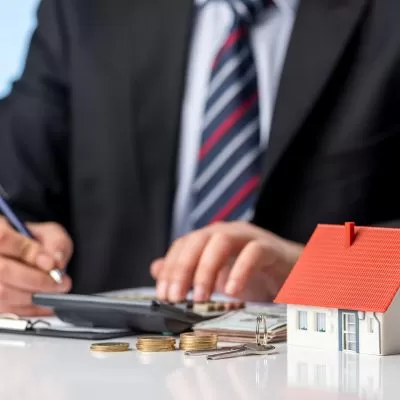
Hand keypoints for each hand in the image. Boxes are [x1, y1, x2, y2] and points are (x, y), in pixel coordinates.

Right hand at [0, 218, 72, 315]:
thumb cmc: (34, 242)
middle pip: (3, 270)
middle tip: (58, 282)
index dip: (29, 253)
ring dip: (34, 297)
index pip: (4, 239)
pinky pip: (6, 309)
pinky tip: (43, 305)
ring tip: (54, 293)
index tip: (50, 263)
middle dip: (37, 280)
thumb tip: (55, 262)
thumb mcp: (49, 233)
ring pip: (2, 292)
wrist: (23, 254)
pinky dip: (28, 309)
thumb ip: (55, 243)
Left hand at [151, 222, 302, 302]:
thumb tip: (156, 268)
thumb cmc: (253, 275)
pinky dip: (240, 270)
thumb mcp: (215, 277)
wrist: (292, 273)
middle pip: (198, 240)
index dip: (170, 267)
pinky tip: (232, 292)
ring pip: (222, 241)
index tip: (164, 293)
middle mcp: (227, 233)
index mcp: (212, 238)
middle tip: (176, 297)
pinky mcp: (270, 248)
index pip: (183, 244)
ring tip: (200, 297)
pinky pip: (253, 253)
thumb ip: (187, 272)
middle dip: (183, 268)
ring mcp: (249, 237)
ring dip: (206, 268)